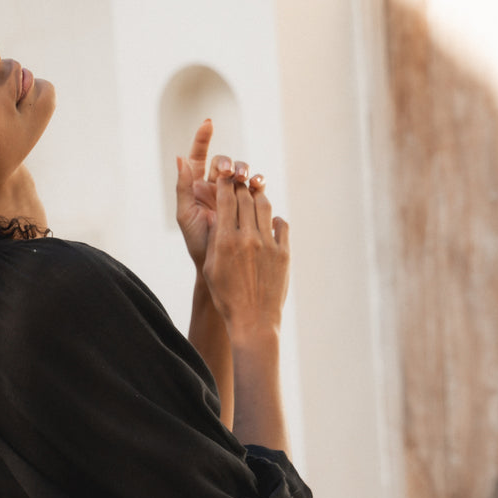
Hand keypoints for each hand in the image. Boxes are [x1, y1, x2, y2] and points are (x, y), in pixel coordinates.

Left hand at [176, 119, 265, 270]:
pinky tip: (258, 184)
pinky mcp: (248, 203)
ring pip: (240, 172)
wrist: (218, 264)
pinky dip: (257, 182)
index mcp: (196, 185)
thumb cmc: (197, 242)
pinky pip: (255, 187)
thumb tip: (180, 157)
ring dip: (243, 170)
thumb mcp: (185, 214)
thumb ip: (182, 186)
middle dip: (227, 163)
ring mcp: (233, 193)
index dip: (203, 138)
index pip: (199, 155)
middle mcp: (215, 186)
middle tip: (228, 173)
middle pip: (223, 162)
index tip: (208, 123)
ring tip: (243, 179)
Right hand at [203, 166, 289, 339]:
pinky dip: (275, 219)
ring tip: (255, 195)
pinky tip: (270, 222)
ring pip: (265, 206)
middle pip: (246, 198)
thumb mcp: (212, 267)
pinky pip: (281, 225)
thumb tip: (219, 215)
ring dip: (259, 197)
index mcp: (225, 241)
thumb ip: (216, 239)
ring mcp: (268, 244)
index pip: (226, 199)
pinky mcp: (284, 253)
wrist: (254, 320)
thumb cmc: (227, 297)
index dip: (224, 183)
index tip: (223, 176)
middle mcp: (248, 238)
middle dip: (241, 185)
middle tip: (239, 180)